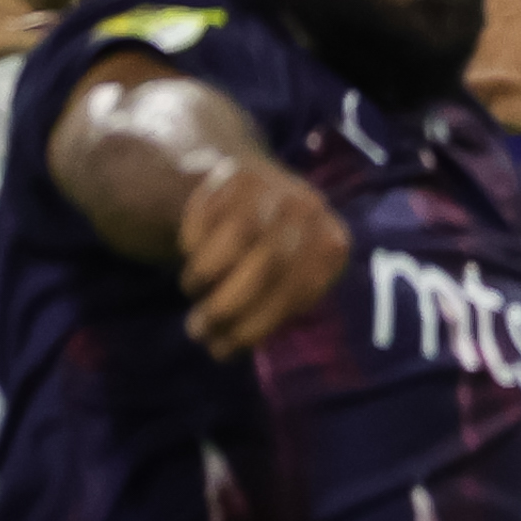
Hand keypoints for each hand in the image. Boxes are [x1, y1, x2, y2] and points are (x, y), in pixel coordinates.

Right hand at [178, 159, 350, 356]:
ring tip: (192, 290)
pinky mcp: (237, 172)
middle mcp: (309, 210)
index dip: (256, 325)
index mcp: (331, 244)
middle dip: (227, 306)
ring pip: (237, 238)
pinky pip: (209, 213)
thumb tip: (223, 346)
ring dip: (205, 274)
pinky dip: (192, 241)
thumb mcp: (287, 281)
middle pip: (270, 265)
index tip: (223, 348)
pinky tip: (188, 253)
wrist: (251, 187)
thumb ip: (269, 310)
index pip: (299, 291)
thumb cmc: (269, 254)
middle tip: (198, 330)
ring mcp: (276, 187)